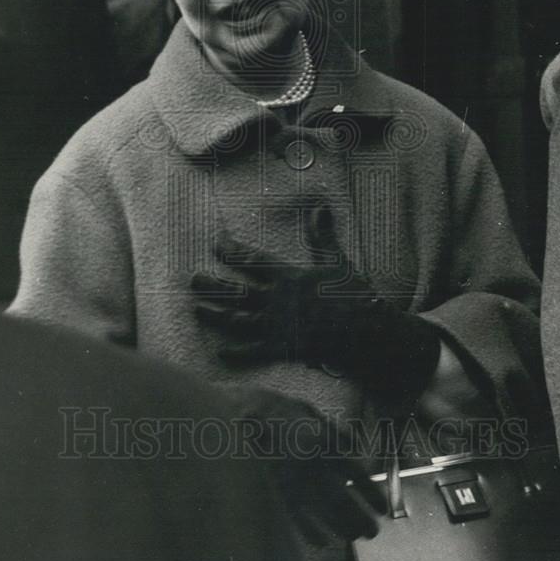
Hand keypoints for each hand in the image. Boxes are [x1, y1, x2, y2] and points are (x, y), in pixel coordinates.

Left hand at [193, 206, 441, 399]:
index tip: (216, 243)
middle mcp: (278, 300)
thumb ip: (322, 237)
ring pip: (239, 319)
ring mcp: (278, 326)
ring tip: (196, 310)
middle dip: (213, 285)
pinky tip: (220, 352)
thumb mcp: (337, 261)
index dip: (232, 251)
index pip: (253, 261)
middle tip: (192, 280)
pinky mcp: (283, 348)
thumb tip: (319, 208)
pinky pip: (255, 351)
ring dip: (216, 315)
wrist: (367, 332)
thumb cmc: (354, 295)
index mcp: (289, 277)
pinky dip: (237, 352)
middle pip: (238, 291)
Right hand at [234, 387, 384, 545]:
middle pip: (342, 499)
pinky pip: (295, 516)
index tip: (384, 508)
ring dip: (341, 527)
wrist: (244, 413)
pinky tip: (321, 542)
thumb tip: (355, 448)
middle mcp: (312, 464)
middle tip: (373, 532)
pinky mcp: (275, 489)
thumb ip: (336, 432)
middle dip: (360, 519)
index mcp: (325, 442)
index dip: (372, 494)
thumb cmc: (282, 412)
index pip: (356, 474)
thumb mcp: (313, 413)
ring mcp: (293, 479)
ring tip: (354, 537)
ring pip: (321, 511)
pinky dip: (309, 531)